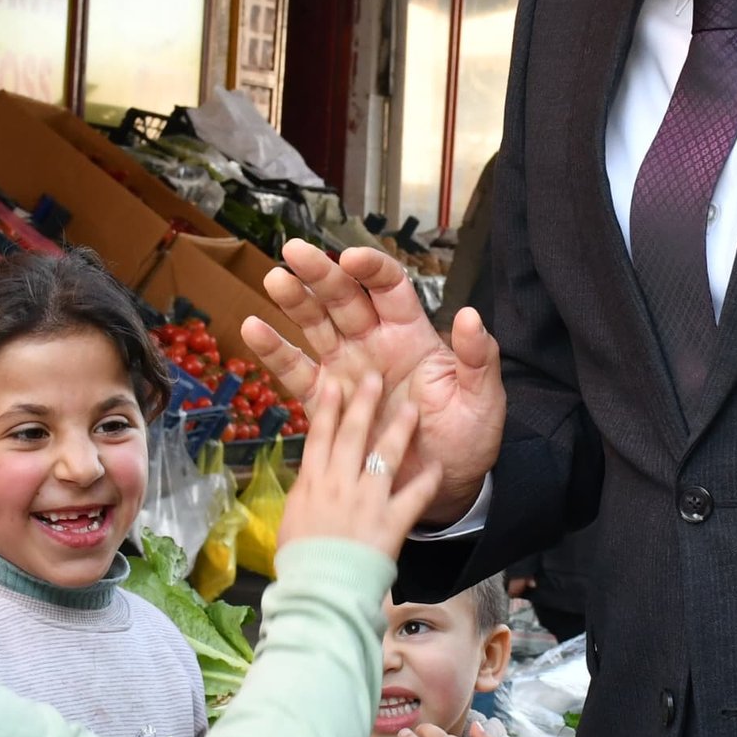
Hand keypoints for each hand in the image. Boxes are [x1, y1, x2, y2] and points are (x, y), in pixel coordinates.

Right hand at [242, 240, 505, 520]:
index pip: (388, 288)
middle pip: (344, 298)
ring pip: (316, 326)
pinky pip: (297, 372)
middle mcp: (374, 344)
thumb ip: (478, 358)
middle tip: (294, 251)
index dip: (371, 269)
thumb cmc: (468, 438)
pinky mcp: (326, 402)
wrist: (443, 484)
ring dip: (295, 302)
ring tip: (276, 280)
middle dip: (320, 274)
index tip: (351, 259)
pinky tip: (253, 329)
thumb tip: (470, 316)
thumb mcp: (482, 398)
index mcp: (411, 335)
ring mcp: (346, 370)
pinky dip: (276, 351)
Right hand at [265, 365, 440, 557]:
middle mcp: (340, 485)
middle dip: (364, 404)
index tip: (335, 382)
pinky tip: (439, 468)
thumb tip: (310, 475)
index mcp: (312, 483)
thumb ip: (306, 493)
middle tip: (373, 378)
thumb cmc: (300, 562)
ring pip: (385, 457)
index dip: (328, 406)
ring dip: (399, 430)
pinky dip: (427, 483)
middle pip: (352, 436)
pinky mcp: (390, 522)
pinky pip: (413, 497)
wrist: (319, 591)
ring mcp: (367, 501)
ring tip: (411, 409)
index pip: (319, 435)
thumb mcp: (293, 520)